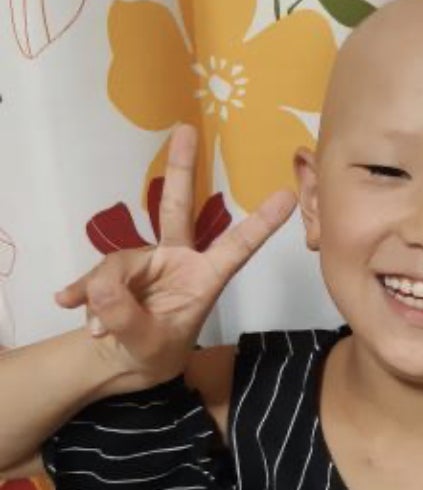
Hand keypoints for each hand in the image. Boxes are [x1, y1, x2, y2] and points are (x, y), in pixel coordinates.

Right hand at [55, 125, 296, 387]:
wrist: (123, 360)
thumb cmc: (155, 352)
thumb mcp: (146, 346)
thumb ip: (125, 317)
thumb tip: (100, 285)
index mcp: (206, 279)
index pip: (237, 247)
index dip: (261, 223)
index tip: (288, 195)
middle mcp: (179, 260)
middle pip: (178, 208)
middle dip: (182, 169)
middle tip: (187, 130)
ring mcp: (148, 260)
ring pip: (120, 261)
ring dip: (104, 294)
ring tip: (98, 329)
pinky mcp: (119, 268)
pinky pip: (97, 271)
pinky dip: (84, 290)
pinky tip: (68, 302)